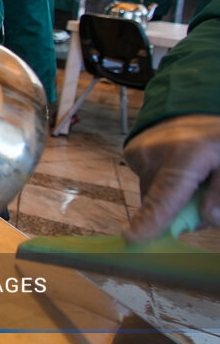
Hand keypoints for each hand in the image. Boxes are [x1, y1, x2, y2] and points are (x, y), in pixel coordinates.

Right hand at [123, 114, 219, 241]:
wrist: (193, 105)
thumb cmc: (217, 138)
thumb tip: (208, 218)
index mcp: (186, 156)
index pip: (165, 197)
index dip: (149, 221)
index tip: (131, 239)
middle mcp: (155, 154)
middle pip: (159, 204)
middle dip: (180, 212)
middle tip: (206, 202)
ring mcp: (139, 153)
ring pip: (153, 195)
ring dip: (172, 198)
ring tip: (192, 179)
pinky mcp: (132, 153)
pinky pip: (148, 183)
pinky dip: (163, 185)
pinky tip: (177, 171)